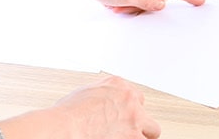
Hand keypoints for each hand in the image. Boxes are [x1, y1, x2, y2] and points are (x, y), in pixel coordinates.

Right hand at [0, 75, 159, 138]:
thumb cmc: (68, 114)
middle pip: (145, 111)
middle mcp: (129, 98)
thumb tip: (98, 102)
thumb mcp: (84, 92)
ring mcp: (135, 118)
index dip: (129, 109)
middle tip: (129, 131)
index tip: (124, 117)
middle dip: (139, 122)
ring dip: (141, 136)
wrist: (67, 127)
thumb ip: (100, 94)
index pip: (134, 96)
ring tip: (130, 138)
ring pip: (152, 130)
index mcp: (117, 84)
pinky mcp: (134, 136)